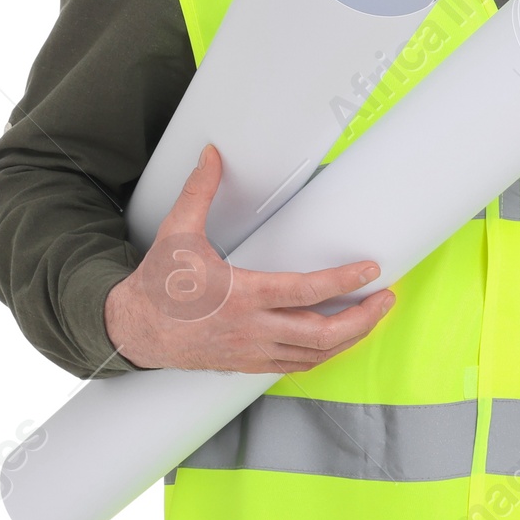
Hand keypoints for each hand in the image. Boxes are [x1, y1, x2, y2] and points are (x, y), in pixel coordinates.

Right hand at [103, 143, 395, 372]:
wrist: (134, 331)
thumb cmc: (159, 283)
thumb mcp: (177, 234)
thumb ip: (199, 192)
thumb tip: (211, 154)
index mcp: (241, 295)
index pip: (305, 292)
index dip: (343, 281)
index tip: (370, 269)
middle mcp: (251, 329)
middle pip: (321, 333)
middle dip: (362, 319)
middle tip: (385, 299)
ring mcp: (252, 352)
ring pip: (314, 355)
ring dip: (350, 338)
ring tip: (372, 317)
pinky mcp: (248, 364)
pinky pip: (297, 365)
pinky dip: (324, 354)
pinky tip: (338, 339)